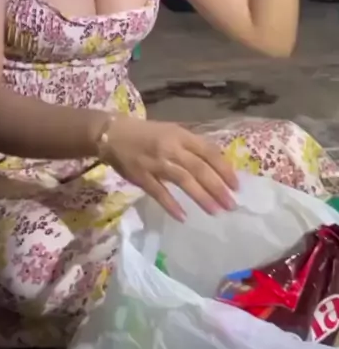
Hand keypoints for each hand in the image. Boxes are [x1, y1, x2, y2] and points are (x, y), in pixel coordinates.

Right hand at [104, 116, 237, 220]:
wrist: (111, 134)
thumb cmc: (145, 133)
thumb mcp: (170, 132)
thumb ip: (189, 147)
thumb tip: (214, 167)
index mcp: (180, 135)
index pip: (208, 151)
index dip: (224, 169)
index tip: (236, 185)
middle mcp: (170, 147)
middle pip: (199, 168)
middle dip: (218, 187)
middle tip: (231, 204)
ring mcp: (155, 162)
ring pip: (183, 180)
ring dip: (201, 197)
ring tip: (215, 211)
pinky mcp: (141, 176)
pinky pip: (159, 192)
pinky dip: (171, 205)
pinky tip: (183, 217)